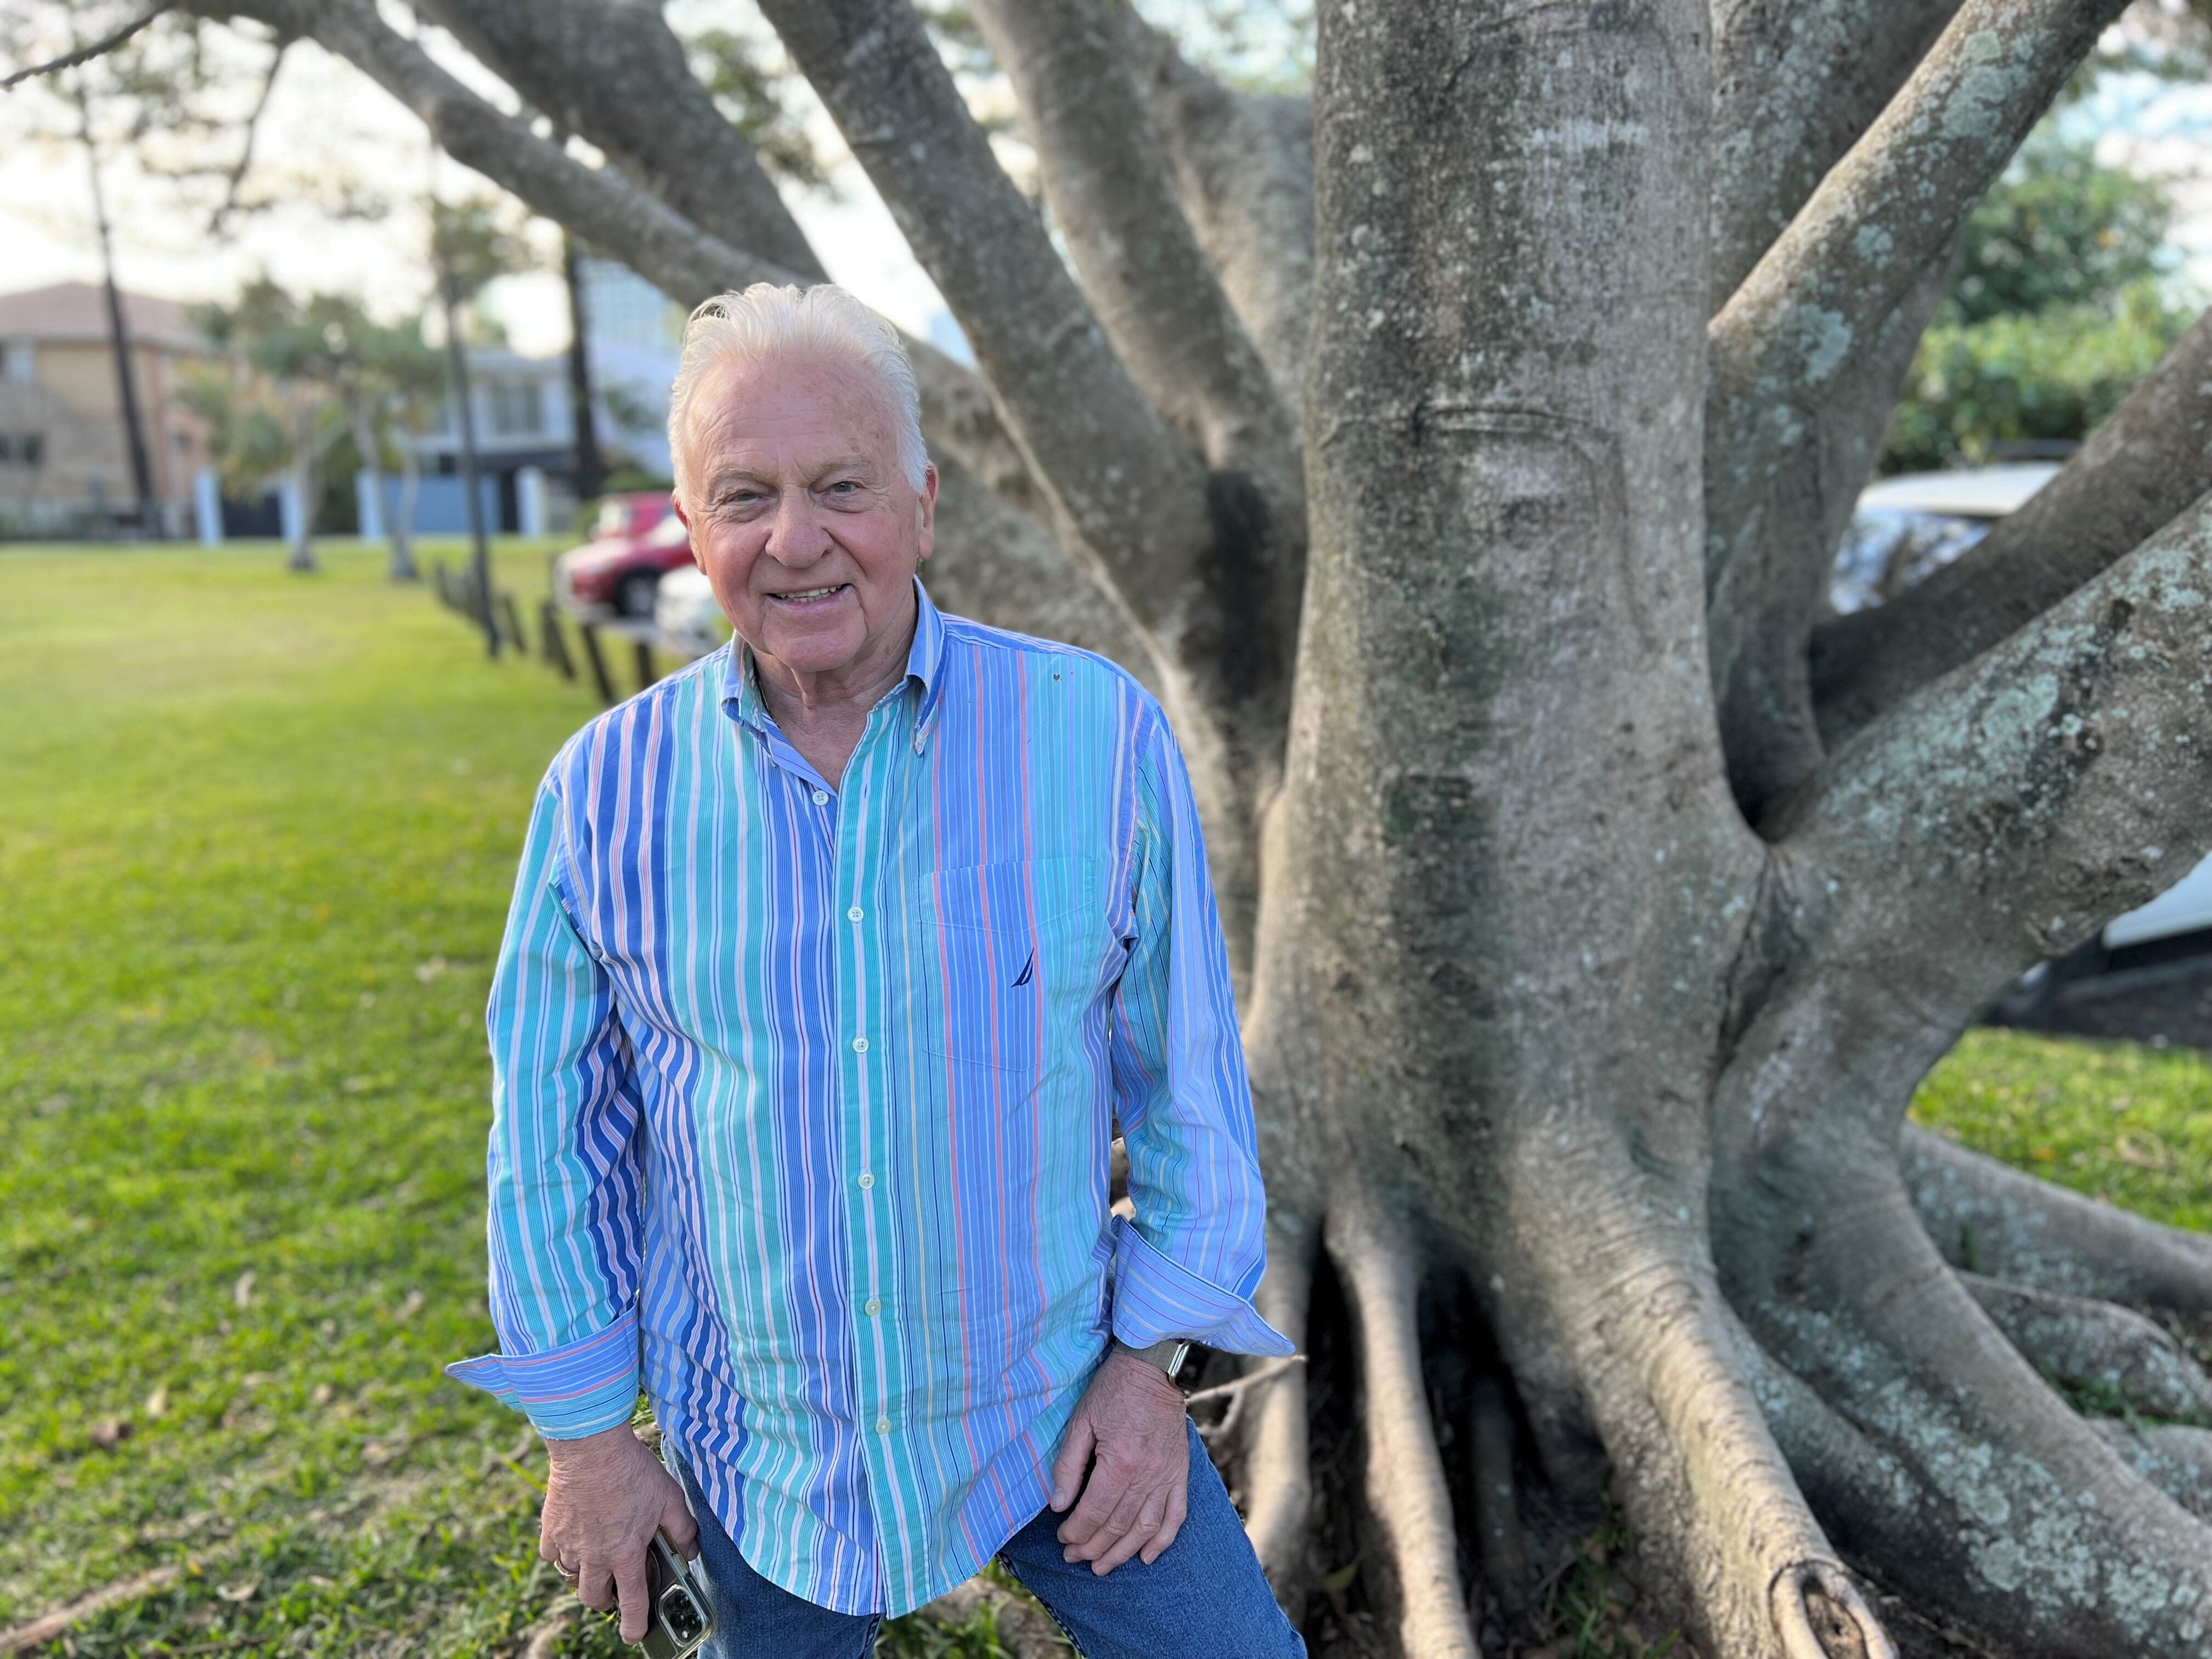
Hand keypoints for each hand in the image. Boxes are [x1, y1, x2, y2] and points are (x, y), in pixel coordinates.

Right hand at [539, 1425, 699, 1642]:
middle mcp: (595, 1556)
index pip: (632, 1602)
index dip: (635, 1625)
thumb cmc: (632, 1471)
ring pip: (572, 1577)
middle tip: (615, 1588)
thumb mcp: (670, 1498)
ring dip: (586, 1575)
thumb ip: (683, 1530)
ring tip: (598, 1556)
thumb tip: (692, 1552)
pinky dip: (563, 1552)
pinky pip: (553, 1554)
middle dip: (606, 1602)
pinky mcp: (550, 1529)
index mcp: (625, 1553)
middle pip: (594, 1599)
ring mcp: (569, 1544)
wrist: (591, 1446)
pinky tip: (576, 1536)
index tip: (635, 1635)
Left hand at [1048, 1347, 1189, 1574]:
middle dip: (1093, 1547)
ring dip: (1122, 1552)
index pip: (1094, 1512)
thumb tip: (1058, 1505)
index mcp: (1119, 1462)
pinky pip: (1176, 1515)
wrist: (1156, 1367)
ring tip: (1103, 1567)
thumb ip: (1069, 1465)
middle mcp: (1147, 1475)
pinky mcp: (1180, 1472)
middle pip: (1118, 1525)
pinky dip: (1162, 1540)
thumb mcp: (1081, 1421)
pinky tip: (1146, 1557)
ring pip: (1145, 1528)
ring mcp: (1167, 1476)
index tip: (1062, 1538)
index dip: (1076, 1531)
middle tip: (1074, 1558)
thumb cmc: (1113, 1390)